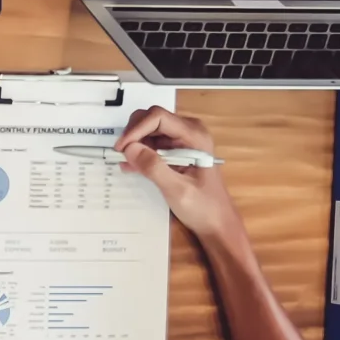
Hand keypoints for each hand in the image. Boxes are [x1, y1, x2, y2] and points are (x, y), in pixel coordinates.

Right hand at [115, 107, 246, 251]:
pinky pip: (154, 143)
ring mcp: (183, 140)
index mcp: (194, 135)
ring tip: (125, 163)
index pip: (158, 117)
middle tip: (121, 155)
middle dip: (134, 134)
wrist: (217, 222)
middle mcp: (189, 131)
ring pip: (150, 129)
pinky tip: (131, 166)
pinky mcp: (177, 150)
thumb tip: (129, 148)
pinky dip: (141, 151)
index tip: (121, 148)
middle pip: (153, 119)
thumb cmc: (203, 207)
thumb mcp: (177, 189)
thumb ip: (153, 167)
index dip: (136, 129)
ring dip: (135, 143)